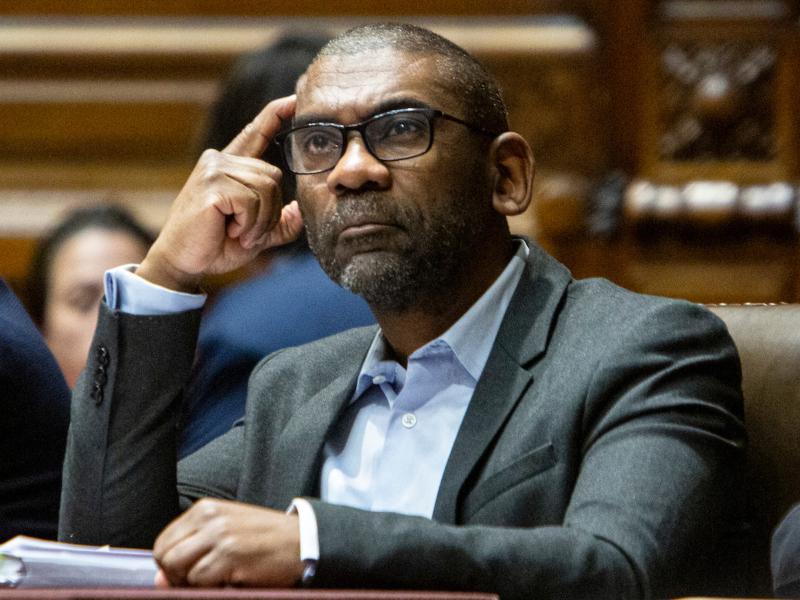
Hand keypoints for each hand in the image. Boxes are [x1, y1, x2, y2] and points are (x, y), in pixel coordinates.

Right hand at [138, 95, 303, 291]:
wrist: (184, 263)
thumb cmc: (215, 246)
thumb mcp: (255, 234)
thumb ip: (278, 222)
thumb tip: (300, 211)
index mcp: (230, 166)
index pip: (256, 133)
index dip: (276, 115)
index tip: (294, 100)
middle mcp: (220, 160)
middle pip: (275, 175)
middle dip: (270, 211)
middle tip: (248, 232)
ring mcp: (214, 170)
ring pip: (266, 188)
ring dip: (260, 220)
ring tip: (238, 233)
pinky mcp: (211, 185)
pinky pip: (251, 201)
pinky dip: (249, 223)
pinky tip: (231, 231)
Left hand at [152, 498, 304, 587]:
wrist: (301, 541)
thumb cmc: (264, 539)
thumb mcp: (226, 533)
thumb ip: (193, 549)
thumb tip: (159, 579)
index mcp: (206, 509)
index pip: (163, 541)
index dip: (169, 564)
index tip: (187, 573)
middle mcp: (210, 519)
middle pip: (165, 555)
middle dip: (175, 576)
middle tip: (200, 581)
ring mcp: (220, 536)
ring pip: (177, 569)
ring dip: (192, 583)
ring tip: (216, 579)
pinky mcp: (231, 556)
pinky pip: (199, 581)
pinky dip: (210, 587)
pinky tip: (230, 580)